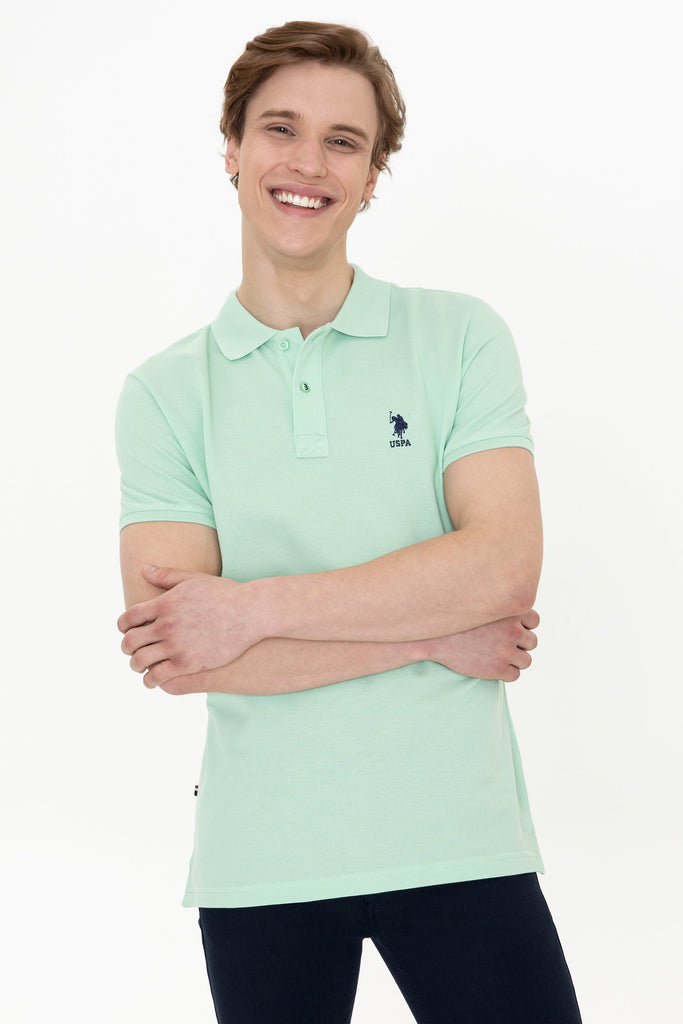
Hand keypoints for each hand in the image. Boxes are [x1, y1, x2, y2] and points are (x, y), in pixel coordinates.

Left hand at [117, 565, 263, 686]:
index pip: (128, 618)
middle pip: (130, 642)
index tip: (126, 631)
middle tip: (131, 651)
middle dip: (127, 648)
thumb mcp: (194, 579)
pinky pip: (158, 676)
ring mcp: (177, 646)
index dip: (123, 627)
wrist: (251, 612)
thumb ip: (166, 576)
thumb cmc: (225, 594)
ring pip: (140, 662)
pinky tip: (153, 680)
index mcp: (164, 604)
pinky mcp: (189, 664)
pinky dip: (150, 680)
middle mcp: (166, 625)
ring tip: (140, 667)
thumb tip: (143, 569)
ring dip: (136, 666)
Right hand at [425, 610, 539, 681]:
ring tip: (498, 657)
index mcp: (510, 611)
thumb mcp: (478, 604)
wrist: (432, 637)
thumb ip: (498, 605)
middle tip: (502, 644)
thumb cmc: (453, 618)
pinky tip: (492, 667)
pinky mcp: (498, 669)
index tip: (511, 628)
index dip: (524, 625)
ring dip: (515, 660)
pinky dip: (506, 673)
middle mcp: (512, 630)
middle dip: (520, 644)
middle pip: (532, 642)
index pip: (534, 620)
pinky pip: (514, 675)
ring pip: (526, 661)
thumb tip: (511, 603)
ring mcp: (506, 651)